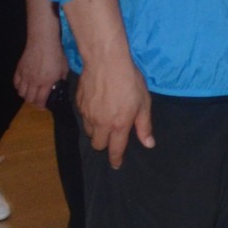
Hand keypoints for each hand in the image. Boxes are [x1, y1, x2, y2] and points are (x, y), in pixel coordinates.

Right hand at [15, 27, 67, 109]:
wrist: (43, 42)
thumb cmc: (56, 54)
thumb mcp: (64, 68)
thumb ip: (61, 79)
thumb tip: (60, 85)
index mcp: (46, 82)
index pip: (40, 100)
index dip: (41, 106)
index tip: (44, 106)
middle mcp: (34, 81)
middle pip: (29, 99)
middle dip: (34, 102)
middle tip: (38, 100)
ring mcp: (25, 76)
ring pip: (21, 92)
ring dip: (26, 95)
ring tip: (31, 92)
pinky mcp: (19, 70)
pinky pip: (15, 83)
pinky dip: (19, 86)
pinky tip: (24, 85)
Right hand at [77, 52, 153, 169]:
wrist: (106, 62)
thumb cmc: (130, 81)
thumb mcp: (144, 103)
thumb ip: (144, 126)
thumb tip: (148, 144)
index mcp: (118, 125)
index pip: (115, 150)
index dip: (116, 160)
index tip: (116, 165)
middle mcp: (100, 123)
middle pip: (97, 145)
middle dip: (104, 146)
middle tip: (112, 138)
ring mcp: (87, 114)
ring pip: (89, 132)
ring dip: (96, 132)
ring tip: (105, 123)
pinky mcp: (78, 104)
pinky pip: (83, 118)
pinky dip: (90, 118)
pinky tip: (97, 108)